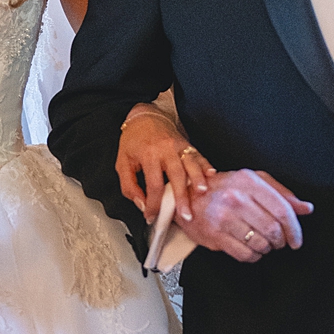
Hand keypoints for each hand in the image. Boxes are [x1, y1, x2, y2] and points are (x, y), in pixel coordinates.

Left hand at [117, 105, 215, 224]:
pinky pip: (199, 156)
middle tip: (186, 214)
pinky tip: (211, 175)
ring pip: (191, 165)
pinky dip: (206, 166)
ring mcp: (178, 146)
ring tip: (202, 193)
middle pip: (177, 176)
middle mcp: (165, 150)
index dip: (154, 204)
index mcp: (148, 155)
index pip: (154, 185)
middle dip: (182, 197)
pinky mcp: (187, 144)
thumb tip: (141, 204)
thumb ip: (129, 186)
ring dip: (198, 180)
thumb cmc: (133, 140)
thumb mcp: (122, 163)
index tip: (152, 216)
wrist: (144, 117)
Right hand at [181, 170, 313, 260]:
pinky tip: (251, 250)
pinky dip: (253, 256)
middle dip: (280, 241)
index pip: (281, 209)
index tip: (296, 240)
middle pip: (273, 229)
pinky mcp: (213, 235)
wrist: (186, 196)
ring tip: (263, 243)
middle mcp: (235, 197)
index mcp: (248, 181)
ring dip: (266, 249)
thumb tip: (306, 208)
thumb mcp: (252, 182)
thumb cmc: (223, 188)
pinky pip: (244, 254)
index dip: (294, 229)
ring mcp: (222, 217)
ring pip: (260, 243)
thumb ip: (281, 194)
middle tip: (278, 242)